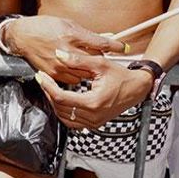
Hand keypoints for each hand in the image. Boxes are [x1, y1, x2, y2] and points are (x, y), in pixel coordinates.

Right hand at [3, 16, 125, 83]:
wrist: (22, 36)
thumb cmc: (43, 26)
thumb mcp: (66, 23)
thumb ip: (85, 34)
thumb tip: (104, 37)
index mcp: (71, 35)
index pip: (100, 42)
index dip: (114, 45)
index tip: (123, 48)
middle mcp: (66, 50)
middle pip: (94, 60)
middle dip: (100, 59)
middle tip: (102, 58)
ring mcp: (59, 64)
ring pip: (85, 73)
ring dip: (88, 69)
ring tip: (86, 63)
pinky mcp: (53, 74)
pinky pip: (72, 79)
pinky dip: (76, 74)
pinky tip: (75, 69)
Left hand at [36, 60, 153, 129]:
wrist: (137, 88)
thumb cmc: (121, 76)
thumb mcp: (100, 63)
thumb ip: (78, 59)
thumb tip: (59, 54)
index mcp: (93, 102)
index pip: (61, 97)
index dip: (47, 86)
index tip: (41, 76)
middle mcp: (93, 116)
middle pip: (60, 108)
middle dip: (48, 93)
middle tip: (43, 80)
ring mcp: (94, 122)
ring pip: (64, 117)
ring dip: (54, 103)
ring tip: (49, 88)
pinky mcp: (95, 123)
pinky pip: (73, 122)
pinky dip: (63, 112)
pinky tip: (60, 100)